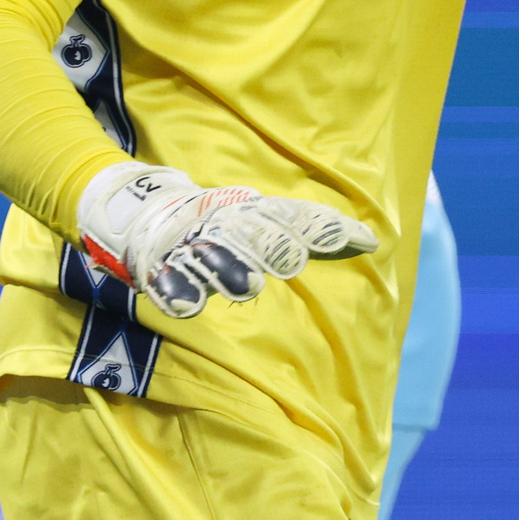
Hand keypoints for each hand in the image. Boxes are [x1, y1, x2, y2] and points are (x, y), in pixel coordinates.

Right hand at [76, 161, 377, 320]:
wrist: (146, 213)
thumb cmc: (223, 224)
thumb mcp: (265, 222)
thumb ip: (312, 234)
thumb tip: (373, 240)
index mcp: (253, 214)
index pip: (296, 218)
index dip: (324, 229)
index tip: (362, 241)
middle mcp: (226, 226)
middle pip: (255, 235)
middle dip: (275, 246)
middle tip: (293, 260)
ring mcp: (192, 247)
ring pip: (214, 258)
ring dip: (230, 268)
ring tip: (248, 286)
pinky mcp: (161, 269)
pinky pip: (170, 283)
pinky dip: (177, 292)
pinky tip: (189, 306)